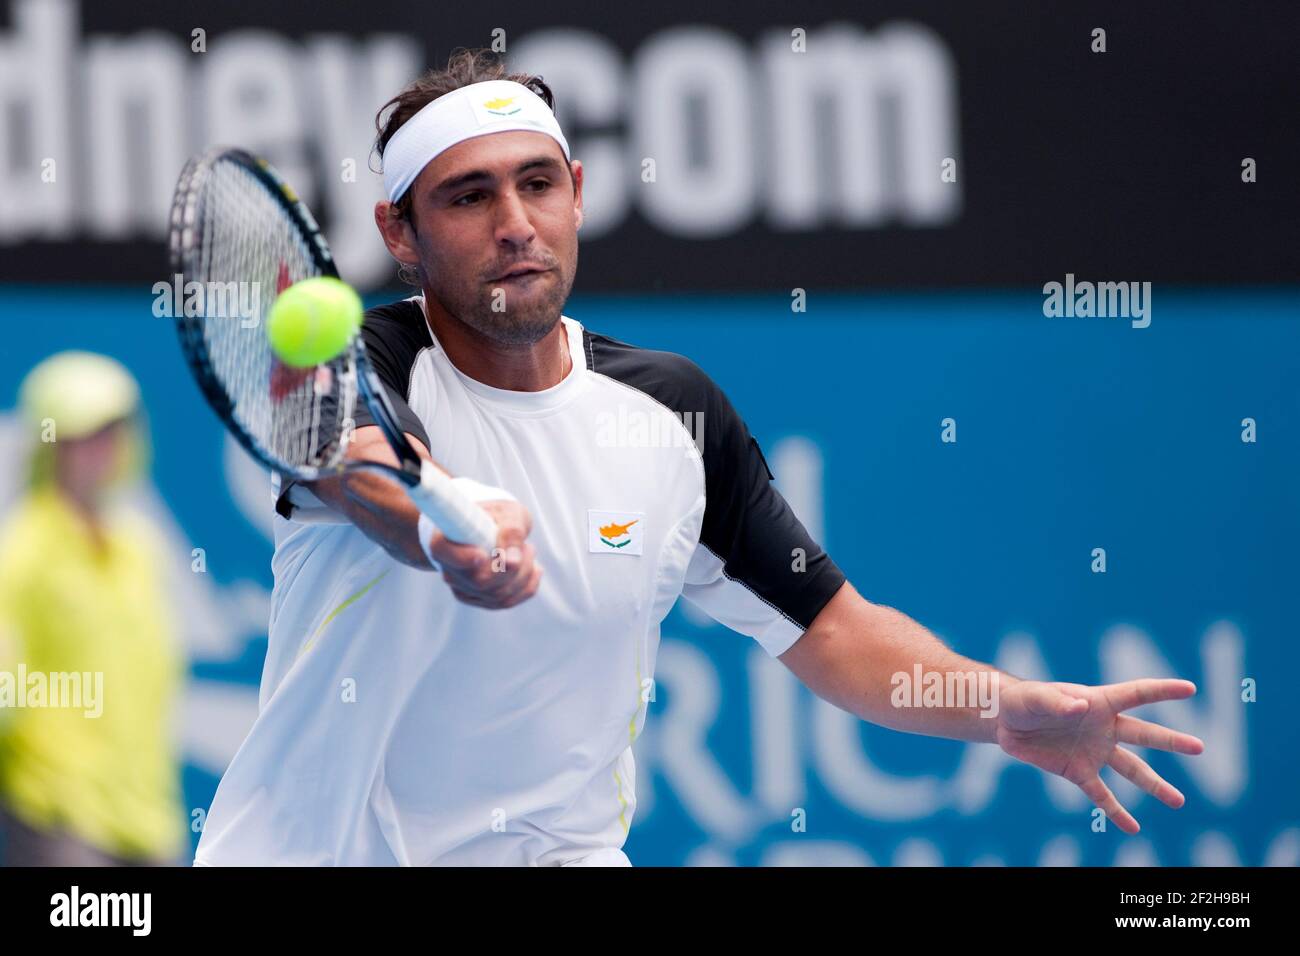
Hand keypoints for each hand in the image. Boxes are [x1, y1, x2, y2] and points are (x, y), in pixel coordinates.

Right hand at [428, 499, 541, 609]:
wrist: (495, 526)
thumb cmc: (499, 516)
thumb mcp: (508, 513)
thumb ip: (510, 531)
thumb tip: (512, 560)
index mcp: (444, 540)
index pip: (443, 553)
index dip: (463, 557)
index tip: (483, 554)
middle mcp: (449, 569)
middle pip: (480, 582)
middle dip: (513, 566)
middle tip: (526, 545)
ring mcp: (463, 588)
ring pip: (497, 595)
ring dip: (523, 573)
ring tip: (528, 550)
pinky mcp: (480, 599)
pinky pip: (507, 602)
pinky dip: (527, 586)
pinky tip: (534, 569)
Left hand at [995, 678, 1204, 833]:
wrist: (1005, 722)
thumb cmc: (1024, 701)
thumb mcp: (1036, 698)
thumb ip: (1058, 702)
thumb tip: (1081, 707)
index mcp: (1098, 701)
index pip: (1136, 694)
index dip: (1162, 690)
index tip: (1189, 688)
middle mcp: (1104, 728)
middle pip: (1144, 735)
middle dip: (1171, 741)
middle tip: (1200, 748)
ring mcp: (1094, 751)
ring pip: (1132, 770)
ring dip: (1155, 786)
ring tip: (1178, 802)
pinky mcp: (1078, 772)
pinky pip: (1102, 795)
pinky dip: (1116, 812)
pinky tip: (1133, 828)